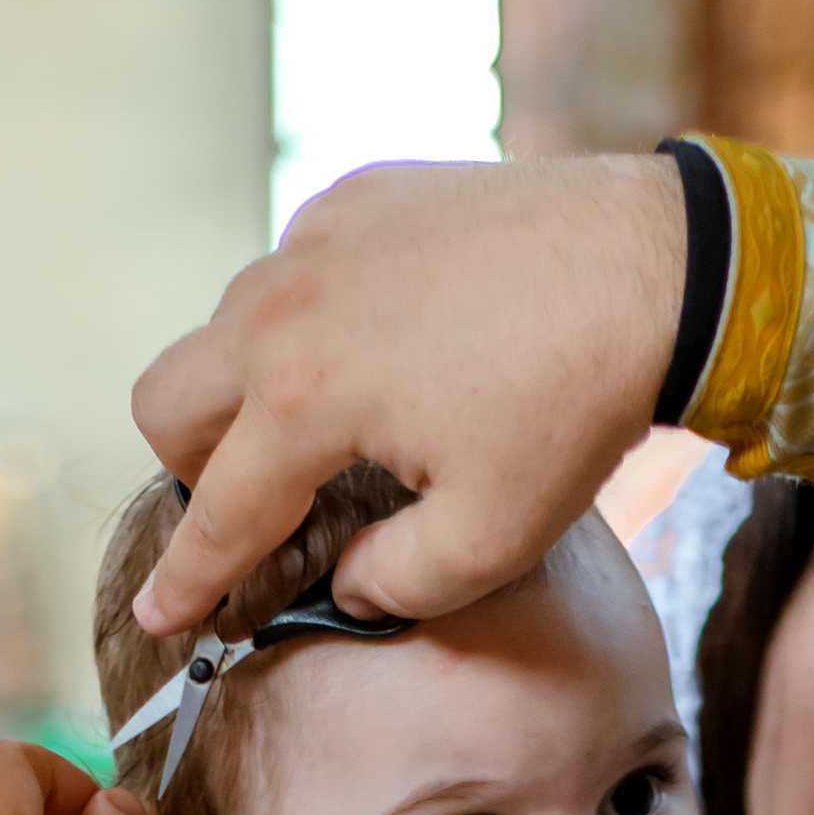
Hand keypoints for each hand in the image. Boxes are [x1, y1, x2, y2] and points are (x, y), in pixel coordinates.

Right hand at [131, 154, 687, 634]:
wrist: (655, 268)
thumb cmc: (576, 406)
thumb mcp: (491, 539)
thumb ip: (395, 583)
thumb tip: (346, 583)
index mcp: (304, 399)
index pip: (216, 512)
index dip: (187, 579)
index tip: (158, 616)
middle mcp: (284, 308)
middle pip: (167, 399)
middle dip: (191, 466)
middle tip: (256, 503)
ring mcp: (317, 240)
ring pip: (226, 327)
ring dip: (249, 389)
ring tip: (333, 429)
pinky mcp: (358, 198)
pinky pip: (293, 269)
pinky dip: (310, 322)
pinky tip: (387, 351)